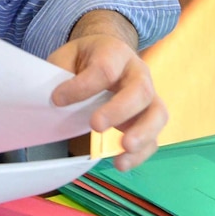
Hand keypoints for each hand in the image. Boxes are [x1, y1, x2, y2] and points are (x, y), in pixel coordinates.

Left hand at [47, 12, 167, 170]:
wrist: (108, 54)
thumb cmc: (85, 58)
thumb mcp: (68, 55)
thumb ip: (61, 72)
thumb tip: (57, 100)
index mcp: (115, 52)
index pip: (105, 68)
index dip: (82, 86)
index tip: (57, 99)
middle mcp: (138, 72)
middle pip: (139, 90)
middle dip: (119, 110)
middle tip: (95, 125)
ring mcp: (149, 95)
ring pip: (157, 113)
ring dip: (142, 133)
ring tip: (123, 148)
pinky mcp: (149, 118)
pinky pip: (154, 136)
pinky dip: (141, 153)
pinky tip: (121, 163)